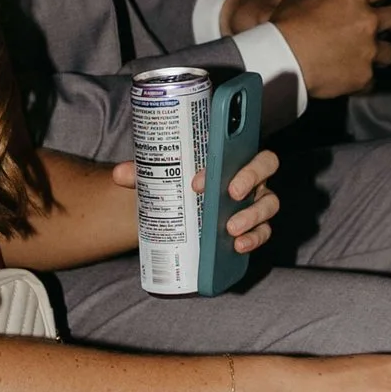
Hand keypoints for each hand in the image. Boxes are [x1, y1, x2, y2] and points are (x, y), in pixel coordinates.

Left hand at [106, 148, 280, 258]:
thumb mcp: (160, 178)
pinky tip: (238, 246)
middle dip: (250, 177)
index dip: (228, 154)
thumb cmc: (177, 188)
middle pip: (266, 165)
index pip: (239, 145)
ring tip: (231, 229)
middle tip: (231, 194)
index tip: (198, 179)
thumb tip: (121, 174)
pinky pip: (263, 232)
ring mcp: (254, 202)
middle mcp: (248, 175)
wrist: (179, 217)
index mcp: (229, 155)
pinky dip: (254, 239)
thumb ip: (143, 174)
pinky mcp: (253, 228)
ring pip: (269, 203)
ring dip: (253, 215)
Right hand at [250, 0, 390, 101]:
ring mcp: (369, 52)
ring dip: (385, 53)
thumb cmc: (286, 27)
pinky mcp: (364, 77)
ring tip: (376, 56)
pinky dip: (365, 80)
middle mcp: (369, 23)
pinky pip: (373, 81)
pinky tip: (356, 80)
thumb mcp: (293, 2)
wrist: (285, 61)